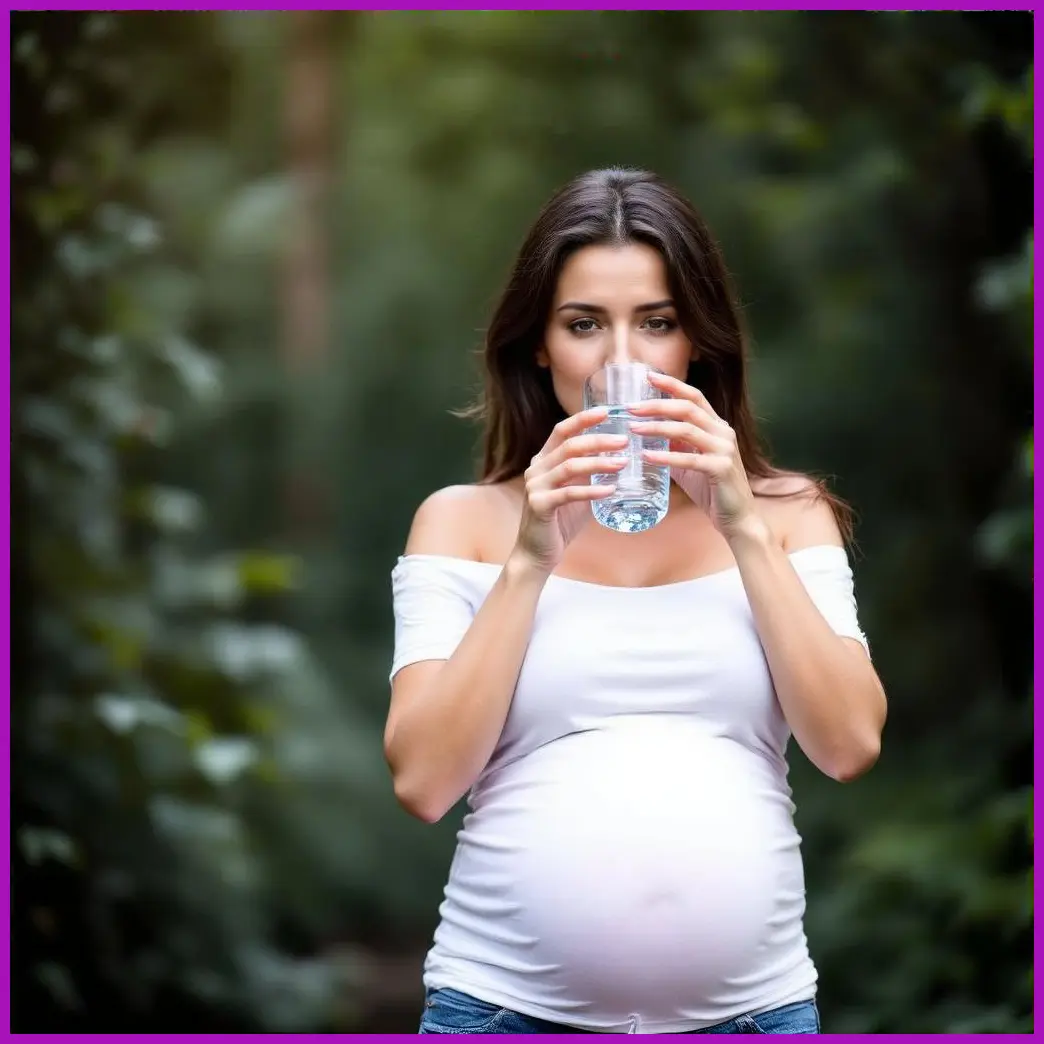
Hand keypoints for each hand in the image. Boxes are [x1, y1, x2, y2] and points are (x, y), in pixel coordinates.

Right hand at [513, 408, 627, 572]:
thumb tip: (621, 459)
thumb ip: (590, 475)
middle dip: (598, 440)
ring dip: (598, 463)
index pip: (562, 431)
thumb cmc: (559, 521)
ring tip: (623, 463)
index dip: (583, 419)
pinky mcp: (540, 506)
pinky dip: (592, 491)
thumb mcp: (576, 491)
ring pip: (569, 466)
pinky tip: (611, 490)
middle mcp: (536, 469)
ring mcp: (536, 487)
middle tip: (624, 440)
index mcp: (543, 460)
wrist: (537, 553)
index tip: (607, 411)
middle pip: (569, 445)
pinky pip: (569, 494)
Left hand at [628, 372, 758, 540]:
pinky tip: (647, 455)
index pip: (694, 397)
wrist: (737, 518)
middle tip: (630, 407)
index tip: (648, 376)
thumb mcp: (690, 463)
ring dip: (656, 427)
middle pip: (688, 408)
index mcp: (717, 427)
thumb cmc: (712, 489)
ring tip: (633, 428)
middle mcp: (723, 433)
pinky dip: (666, 456)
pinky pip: (689, 459)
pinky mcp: (720, 469)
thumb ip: (675, 448)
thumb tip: (649, 436)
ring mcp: (724, 450)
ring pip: (686, 429)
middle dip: (657, 404)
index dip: (672, 385)